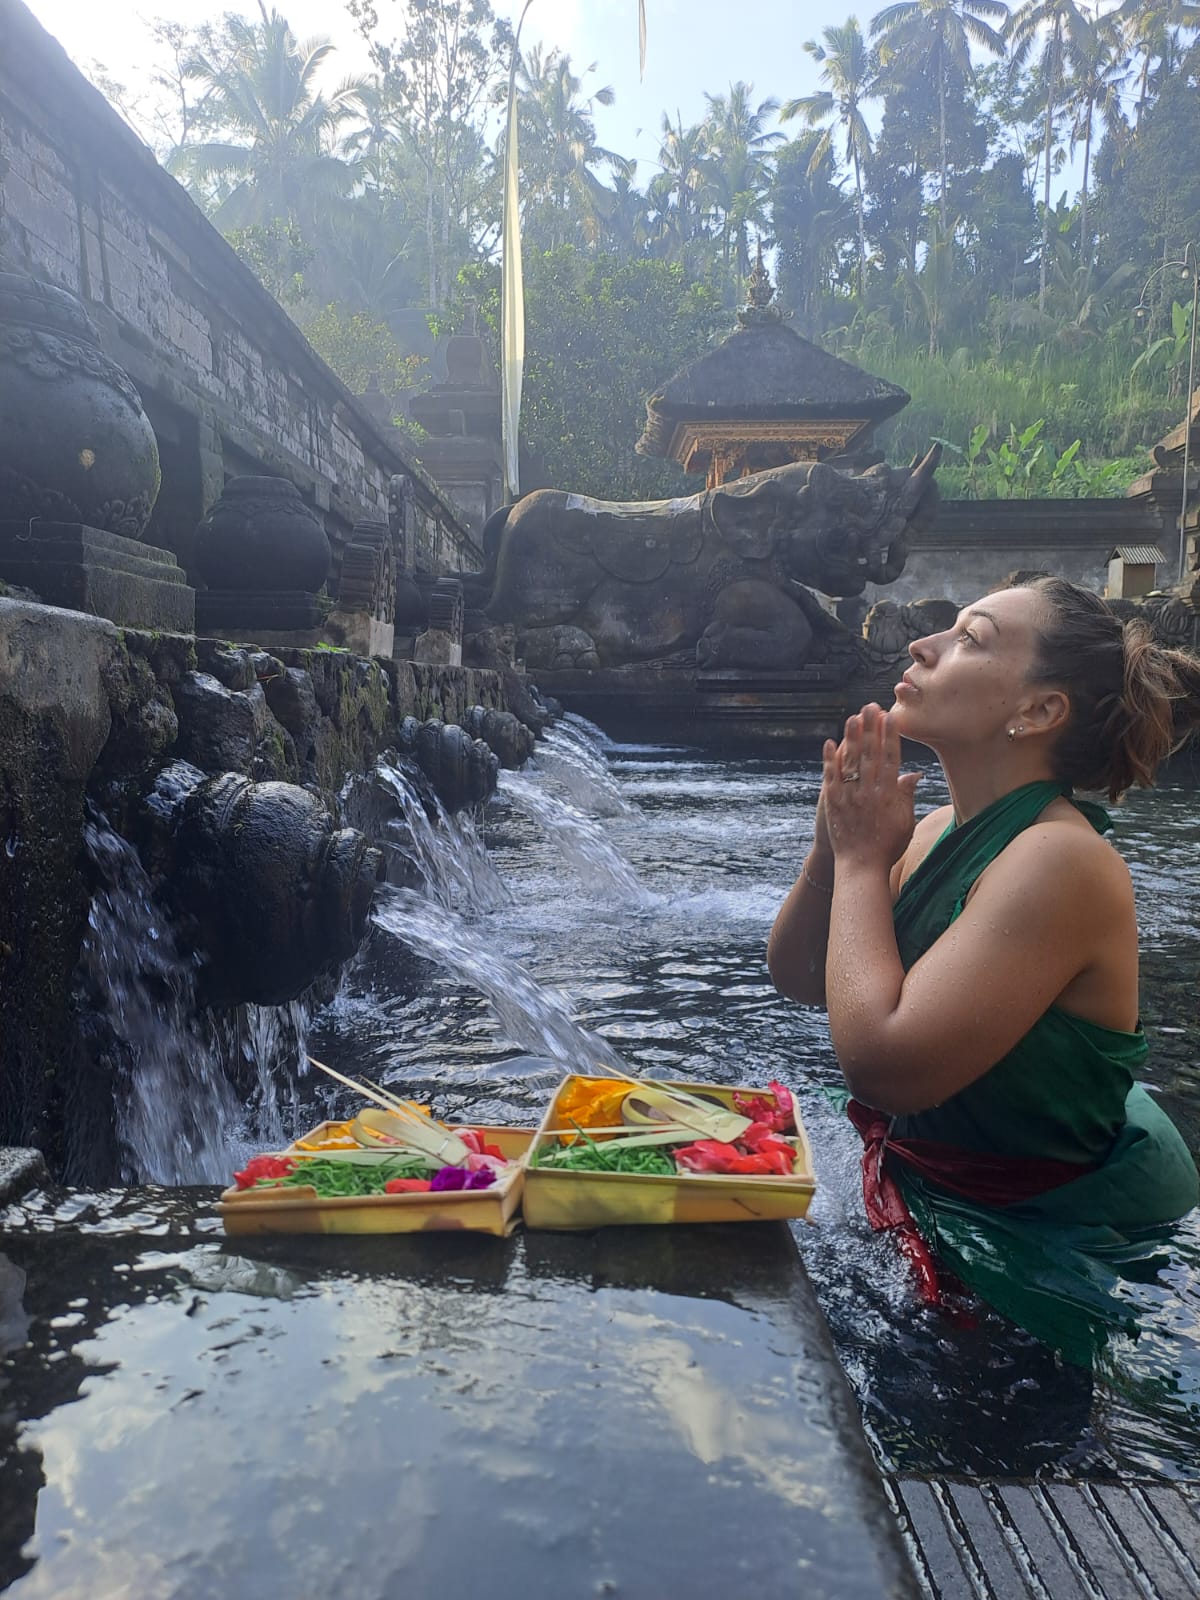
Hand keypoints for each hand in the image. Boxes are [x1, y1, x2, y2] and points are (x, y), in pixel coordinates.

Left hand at [822, 704, 920, 869]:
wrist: (861, 868)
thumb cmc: (887, 848)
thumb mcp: (905, 823)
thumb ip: (906, 797)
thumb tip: (914, 775)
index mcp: (889, 795)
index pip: (891, 759)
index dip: (890, 737)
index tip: (890, 718)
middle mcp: (870, 792)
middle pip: (871, 754)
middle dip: (871, 728)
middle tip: (870, 706)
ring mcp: (850, 797)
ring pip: (851, 762)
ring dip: (851, 737)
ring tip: (852, 717)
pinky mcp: (833, 804)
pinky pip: (831, 777)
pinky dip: (830, 760)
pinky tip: (829, 743)